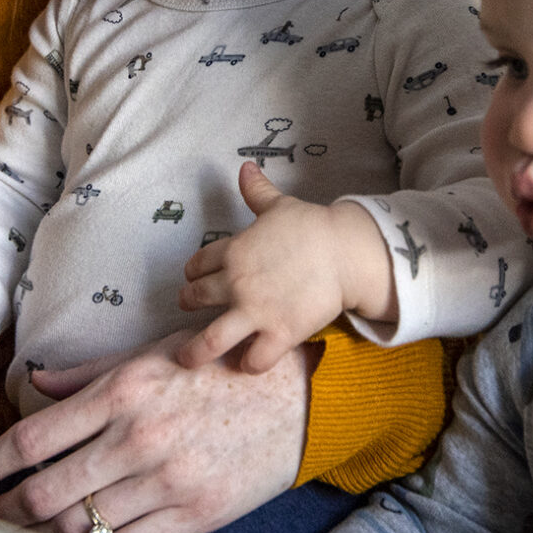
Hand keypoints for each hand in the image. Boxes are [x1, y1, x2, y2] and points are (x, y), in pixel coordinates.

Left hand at [0, 327, 312, 532]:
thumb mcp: (153, 353)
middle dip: (7, 510)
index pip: (33, 437)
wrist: (300, 395)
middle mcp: (138, 437)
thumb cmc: (219, 368)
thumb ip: (88, 374)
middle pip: (47, 490)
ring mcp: (168, 481)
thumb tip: (36, 383)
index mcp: (122, 391)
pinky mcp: (197, 515)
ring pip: (83, 526)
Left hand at [175, 165, 394, 371]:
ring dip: (195, 352)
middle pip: (195, 299)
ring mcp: (255, 312)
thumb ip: (256, 192)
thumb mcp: (279, 206)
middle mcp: (236, 284)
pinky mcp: (279, 334)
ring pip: (211, 340)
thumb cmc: (312, 227)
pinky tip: (245, 363)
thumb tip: (244, 167)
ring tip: (187, 359)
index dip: (192, 273)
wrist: (345, 252)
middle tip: (189, 309)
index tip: (193, 278)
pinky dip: (246, 365)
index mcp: (233, 251)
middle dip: (188, 304)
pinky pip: (253, 359)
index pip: (196, 265)